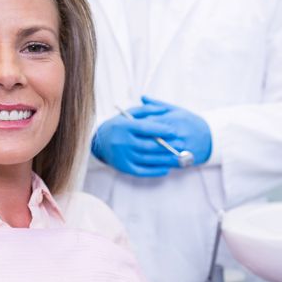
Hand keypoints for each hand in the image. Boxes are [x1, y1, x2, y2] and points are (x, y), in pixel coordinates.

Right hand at [91, 96, 211, 176]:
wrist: (100, 142)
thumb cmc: (119, 125)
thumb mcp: (129, 113)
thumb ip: (147, 109)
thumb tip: (164, 109)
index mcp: (123, 127)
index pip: (145, 128)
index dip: (160, 129)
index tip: (174, 130)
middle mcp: (122, 142)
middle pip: (148, 145)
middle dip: (167, 145)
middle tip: (181, 145)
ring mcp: (123, 156)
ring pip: (148, 159)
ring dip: (165, 160)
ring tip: (179, 158)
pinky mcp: (123, 167)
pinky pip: (142, 171)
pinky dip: (155, 171)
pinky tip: (166, 169)